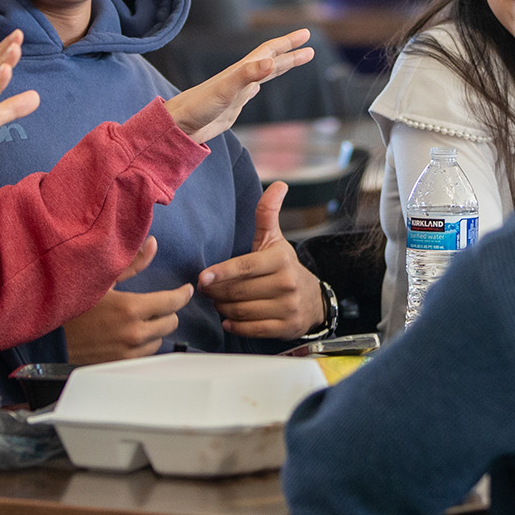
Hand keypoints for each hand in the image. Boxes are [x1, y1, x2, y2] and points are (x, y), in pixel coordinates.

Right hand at [63, 236, 193, 363]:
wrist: (50, 340)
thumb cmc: (73, 306)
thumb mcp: (101, 280)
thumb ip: (132, 264)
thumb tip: (153, 244)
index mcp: (130, 308)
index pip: (172, 302)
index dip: (182, 294)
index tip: (186, 290)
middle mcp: (133, 333)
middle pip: (171, 322)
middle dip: (166, 312)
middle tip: (153, 305)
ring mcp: (128, 352)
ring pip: (159, 340)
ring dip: (154, 330)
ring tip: (136, 321)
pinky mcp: (122, 365)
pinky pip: (145, 355)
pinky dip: (142, 345)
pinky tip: (128, 335)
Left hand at [164, 30, 313, 143]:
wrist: (180, 125)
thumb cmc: (199, 107)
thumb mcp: (226, 90)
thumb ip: (248, 75)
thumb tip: (271, 62)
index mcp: (242, 70)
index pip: (270, 51)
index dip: (289, 42)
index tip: (306, 34)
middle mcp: (241, 77)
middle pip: (271, 59)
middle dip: (291, 52)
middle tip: (310, 46)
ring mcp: (237, 91)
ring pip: (264, 73)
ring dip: (280, 66)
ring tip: (294, 61)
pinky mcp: (232, 105)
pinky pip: (251, 90)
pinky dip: (260, 84)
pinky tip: (258, 87)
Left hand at [198, 182, 327, 338]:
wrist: (312, 299)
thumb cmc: (282, 267)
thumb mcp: (274, 240)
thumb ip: (268, 213)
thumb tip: (279, 185)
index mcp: (280, 259)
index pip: (245, 266)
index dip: (221, 273)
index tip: (202, 278)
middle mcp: (287, 282)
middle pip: (238, 291)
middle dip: (216, 292)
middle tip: (207, 290)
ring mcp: (288, 306)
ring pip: (241, 311)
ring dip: (223, 309)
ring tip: (219, 302)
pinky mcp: (286, 327)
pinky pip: (251, 329)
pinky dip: (235, 326)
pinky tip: (228, 320)